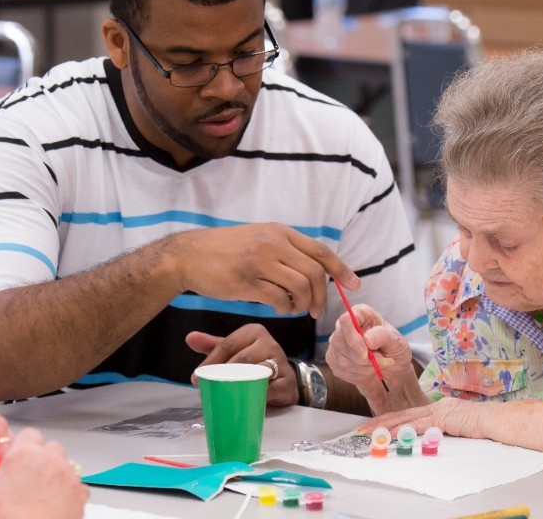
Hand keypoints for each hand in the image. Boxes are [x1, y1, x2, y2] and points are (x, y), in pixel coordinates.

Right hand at [0, 428, 88, 518]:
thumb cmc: (8, 517)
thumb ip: (5, 471)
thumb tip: (9, 471)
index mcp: (24, 453)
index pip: (30, 435)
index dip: (27, 446)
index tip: (25, 455)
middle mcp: (49, 459)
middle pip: (52, 447)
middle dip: (46, 459)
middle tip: (36, 477)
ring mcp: (67, 474)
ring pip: (67, 465)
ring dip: (59, 475)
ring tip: (47, 494)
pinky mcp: (80, 492)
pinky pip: (79, 486)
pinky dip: (71, 493)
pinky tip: (60, 504)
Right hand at [168, 223, 358, 319]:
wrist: (188, 256)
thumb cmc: (225, 251)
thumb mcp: (258, 238)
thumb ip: (284, 250)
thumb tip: (313, 272)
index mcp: (279, 232)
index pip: (320, 251)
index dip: (341, 270)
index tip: (354, 285)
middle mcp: (272, 243)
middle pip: (314, 272)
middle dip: (322, 296)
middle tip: (316, 311)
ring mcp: (259, 261)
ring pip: (300, 287)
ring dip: (303, 304)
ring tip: (295, 309)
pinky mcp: (246, 281)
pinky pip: (278, 299)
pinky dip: (284, 307)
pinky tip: (279, 307)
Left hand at [186, 324, 297, 406]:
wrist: (284, 377)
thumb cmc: (255, 360)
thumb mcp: (234, 350)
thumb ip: (212, 345)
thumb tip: (189, 337)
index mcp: (253, 331)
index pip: (227, 345)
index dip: (210, 362)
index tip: (196, 378)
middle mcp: (269, 342)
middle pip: (241, 358)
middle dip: (222, 375)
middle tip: (206, 389)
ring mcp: (281, 361)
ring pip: (257, 371)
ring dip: (239, 385)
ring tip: (224, 394)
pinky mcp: (288, 381)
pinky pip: (272, 389)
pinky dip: (259, 394)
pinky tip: (247, 400)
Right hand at [326, 304, 413, 392]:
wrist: (391, 370)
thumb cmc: (393, 349)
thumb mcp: (396, 341)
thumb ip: (383, 336)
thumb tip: (367, 339)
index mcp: (361, 314)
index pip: (346, 320)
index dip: (353, 337)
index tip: (366, 353)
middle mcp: (344, 326)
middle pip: (340, 340)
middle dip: (362, 358)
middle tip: (381, 360)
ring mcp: (336, 343)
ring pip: (341, 359)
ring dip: (363, 368)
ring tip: (376, 365)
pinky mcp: (333, 360)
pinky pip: (340, 370)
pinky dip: (358, 375)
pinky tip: (367, 371)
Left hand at [355, 397, 485, 438]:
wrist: (498, 420)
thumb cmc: (483, 426)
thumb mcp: (458, 428)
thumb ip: (442, 430)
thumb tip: (429, 439)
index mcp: (437, 408)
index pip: (406, 414)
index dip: (388, 420)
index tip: (373, 426)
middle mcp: (435, 407)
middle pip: (400, 415)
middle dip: (379, 422)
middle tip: (361, 430)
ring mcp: (438, 411)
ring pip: (405, 419)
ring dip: (385, 427)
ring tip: (369, 433)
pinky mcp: (443, 418)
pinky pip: (419, 425)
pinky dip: (403, 430)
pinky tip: (391, 435)